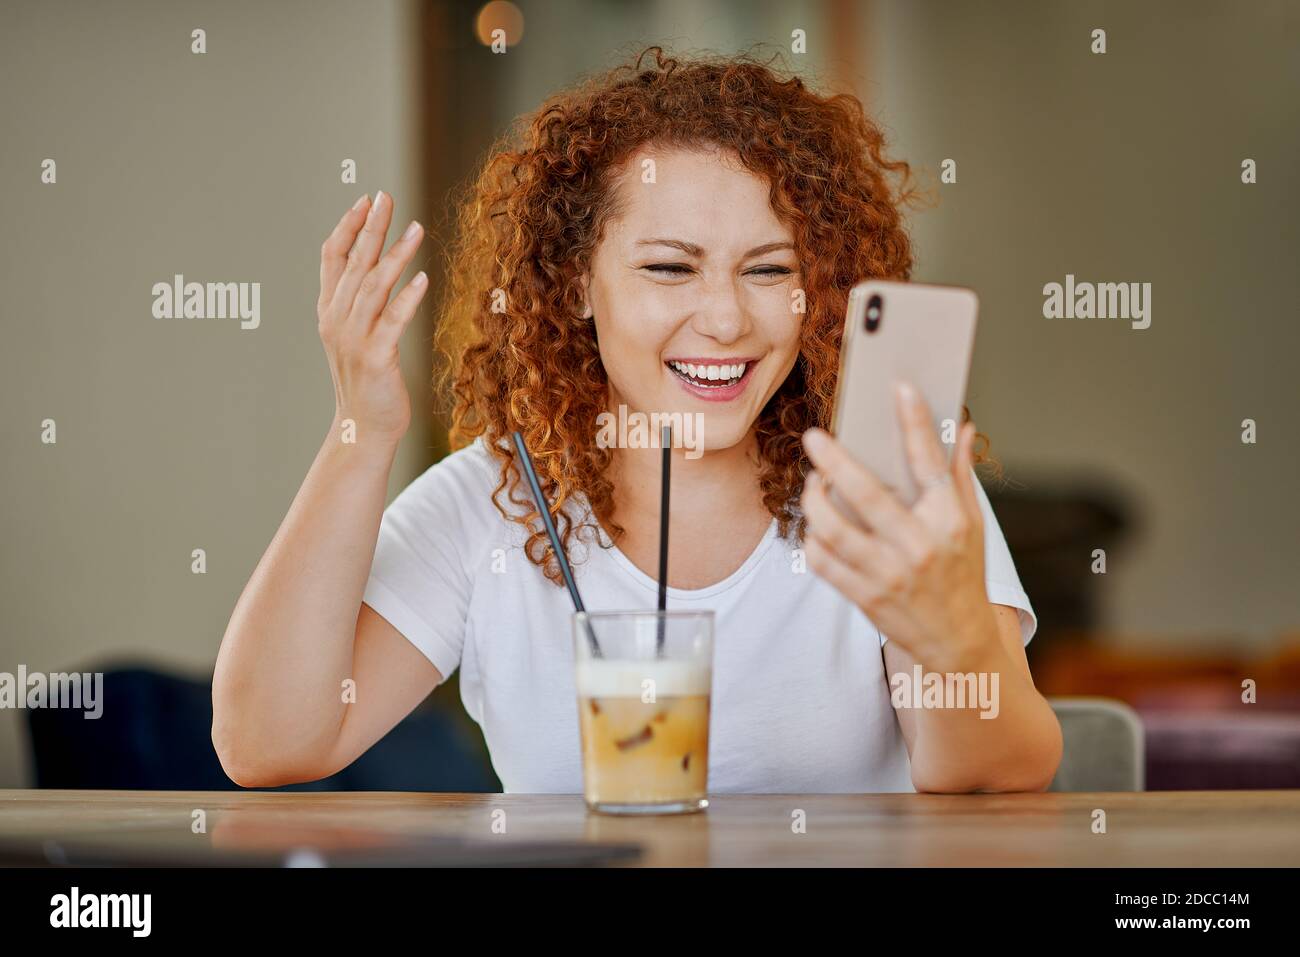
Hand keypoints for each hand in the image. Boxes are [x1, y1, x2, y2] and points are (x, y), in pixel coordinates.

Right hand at [317, 191, 426, 445]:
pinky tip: (422, 278)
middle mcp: (337, 320)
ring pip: (374, 287)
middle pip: (354, 264)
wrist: (363, 428)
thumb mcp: (355, 336)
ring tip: (416, 228)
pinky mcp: (376, 358)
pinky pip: (392, 321)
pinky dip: (407, 298)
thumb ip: (359, 304)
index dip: (347, 227)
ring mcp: (354, 339)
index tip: (365, 200)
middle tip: (386, 196)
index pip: (332, 258)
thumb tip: (372, 268)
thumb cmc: (366, 382)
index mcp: (330, 311)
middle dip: (371, 227)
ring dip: (395, 255)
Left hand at [799, 382, 996, 668]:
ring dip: (814, 501)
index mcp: (949, 519)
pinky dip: (813, 540)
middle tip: (814, 438)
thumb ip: (960, 474)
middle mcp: (920, 545)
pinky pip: (823, 562)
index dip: (915, 421)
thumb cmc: (964, 574)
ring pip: (834, 529)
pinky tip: (815, 526)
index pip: (930, 461)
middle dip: (835, 461)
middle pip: (867, 494)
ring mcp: (890, 573)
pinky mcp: (866, 597)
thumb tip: (961, 427)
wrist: (960, 643)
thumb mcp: (974, 524)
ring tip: (812, 484)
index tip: (900, 387)